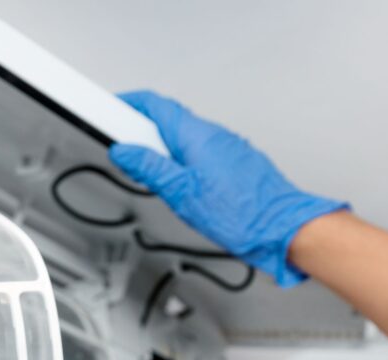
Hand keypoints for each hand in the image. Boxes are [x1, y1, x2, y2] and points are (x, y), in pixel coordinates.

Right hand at [109, 90, 346, 286]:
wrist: (280, 227)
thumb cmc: (240, 213)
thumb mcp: (181, 192)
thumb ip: (149, 168)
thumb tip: (124, 151)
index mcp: (196, 135)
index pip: (155, 105)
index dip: (127, 104)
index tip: (108, 110)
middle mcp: (212, 134)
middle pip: (166, 120)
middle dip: (139, 131)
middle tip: (122, 150)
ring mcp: (225, 147)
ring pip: (181, 138)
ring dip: (159, 149)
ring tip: (149, 175)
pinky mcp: (231, 162)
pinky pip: (197, 152)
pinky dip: (178, 160)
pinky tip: (176, 182)